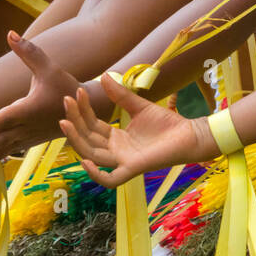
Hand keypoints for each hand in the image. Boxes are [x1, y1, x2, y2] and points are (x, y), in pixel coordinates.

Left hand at [0, 32, 82, 175]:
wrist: (86, 108)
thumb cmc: (66, 85)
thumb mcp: (48, 66)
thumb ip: (28, 51)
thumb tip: (10, 33)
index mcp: (30, 108)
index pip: (7, 116)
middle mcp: (28, 125)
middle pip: (1, 139)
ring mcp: (29, 136)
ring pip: (2, 150)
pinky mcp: (30, 141)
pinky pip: (9, 152)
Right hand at [59, 73, 218, 187]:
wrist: (189, 134)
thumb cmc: (167, 123)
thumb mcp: (139, 106)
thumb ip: (120, 95)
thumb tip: (103, 76)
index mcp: (115, 137)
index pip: (91, 125)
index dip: (81, 110)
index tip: (76, 92)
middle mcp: (115, 151)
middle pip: (87, 138)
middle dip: (74, 121)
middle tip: (66, 101)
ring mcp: (123, 161)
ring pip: (92, 155)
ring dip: (77, 140)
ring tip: (66, 122)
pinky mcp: (134, 168)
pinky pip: (111, 180)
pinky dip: (97, 175)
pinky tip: (86, 160)